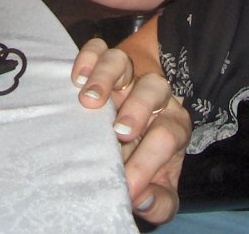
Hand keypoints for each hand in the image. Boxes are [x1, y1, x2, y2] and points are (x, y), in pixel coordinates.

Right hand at [72, 38, 187, 224]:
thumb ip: (159, 201)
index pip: (168, 135)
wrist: (141, 115)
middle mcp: (153, 95)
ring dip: (107, 78)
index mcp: (172, 125)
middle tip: (119, 131)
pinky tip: (77, 78)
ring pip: (123, 62)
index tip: (127, 185)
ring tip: (89, 100)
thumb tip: (140, 199)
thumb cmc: (147, 155)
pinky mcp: (104, 61)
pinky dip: (88, 57)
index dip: (149, 160)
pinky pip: (98, 48)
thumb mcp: (161, 184)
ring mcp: (127, 75)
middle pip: (154, 88)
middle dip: (138, 108)